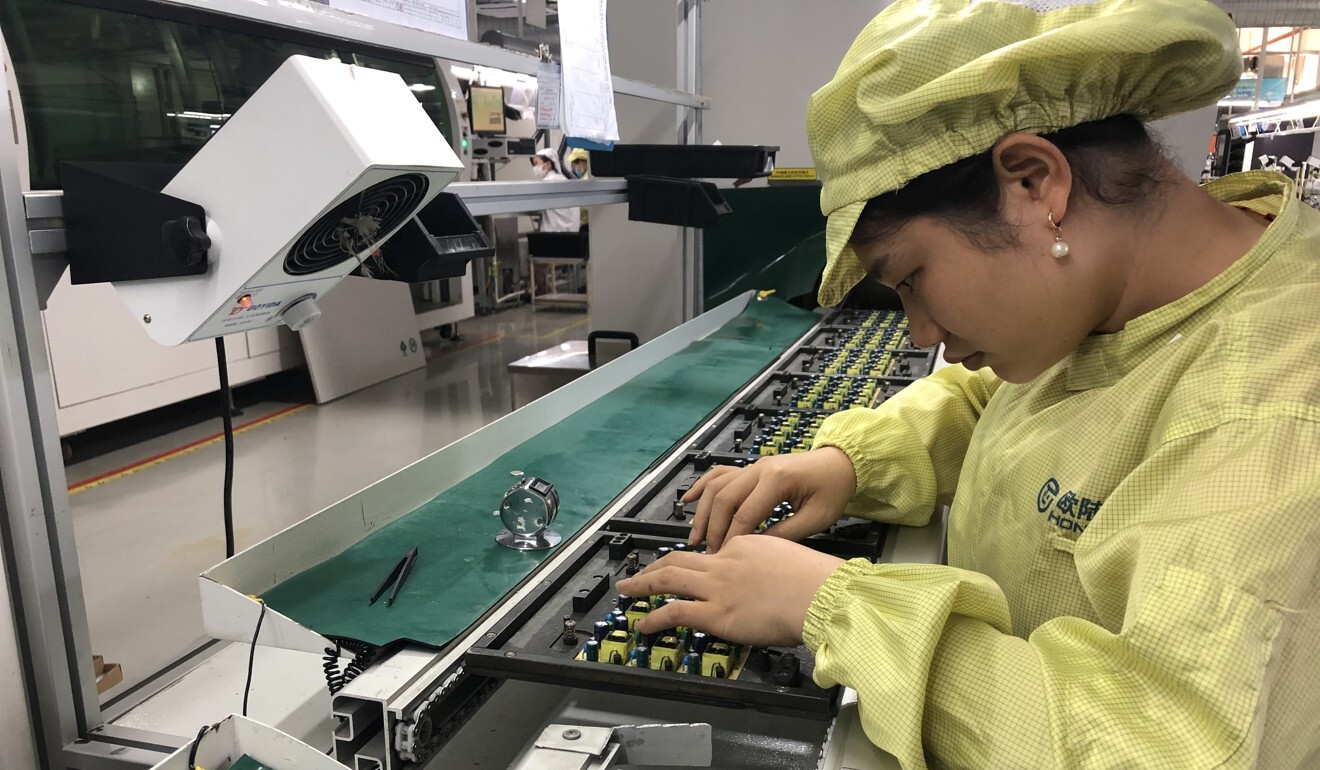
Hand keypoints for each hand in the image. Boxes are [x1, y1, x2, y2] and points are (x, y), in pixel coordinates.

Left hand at [616, 536, 843, 646]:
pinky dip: (654, 618)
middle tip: (638, 575)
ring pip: (669, 579)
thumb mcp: (791, 558)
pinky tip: (644, 625)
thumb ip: (772, 565)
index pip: (714, 552)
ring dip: (643, 584)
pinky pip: (675, 612)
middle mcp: (725, 560)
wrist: (820, 594)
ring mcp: (717, 587)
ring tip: (628, 592)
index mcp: (744, 544)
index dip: (696, 563)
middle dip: (654, 567)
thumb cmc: (816, 581)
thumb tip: (772, 579)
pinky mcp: (715, 613)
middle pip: (679, 559)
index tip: (689, 572)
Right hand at [686, 447, 856, 552]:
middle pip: (723, 499)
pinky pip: (720, 474)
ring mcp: (753, 466)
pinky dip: (702, 486)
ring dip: (702, 512)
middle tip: (708, 554)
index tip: (723, 560)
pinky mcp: (752, 467)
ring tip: (695, 537)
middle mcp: (759, 469)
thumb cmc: (833, 491)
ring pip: (717, 486)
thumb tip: (754, 551)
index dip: (732, 539)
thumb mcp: (816, 518)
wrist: (841, 463)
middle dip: (712, 528)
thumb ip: (785, 534)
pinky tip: (687, 500)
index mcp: (777, 480)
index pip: (745, 514)